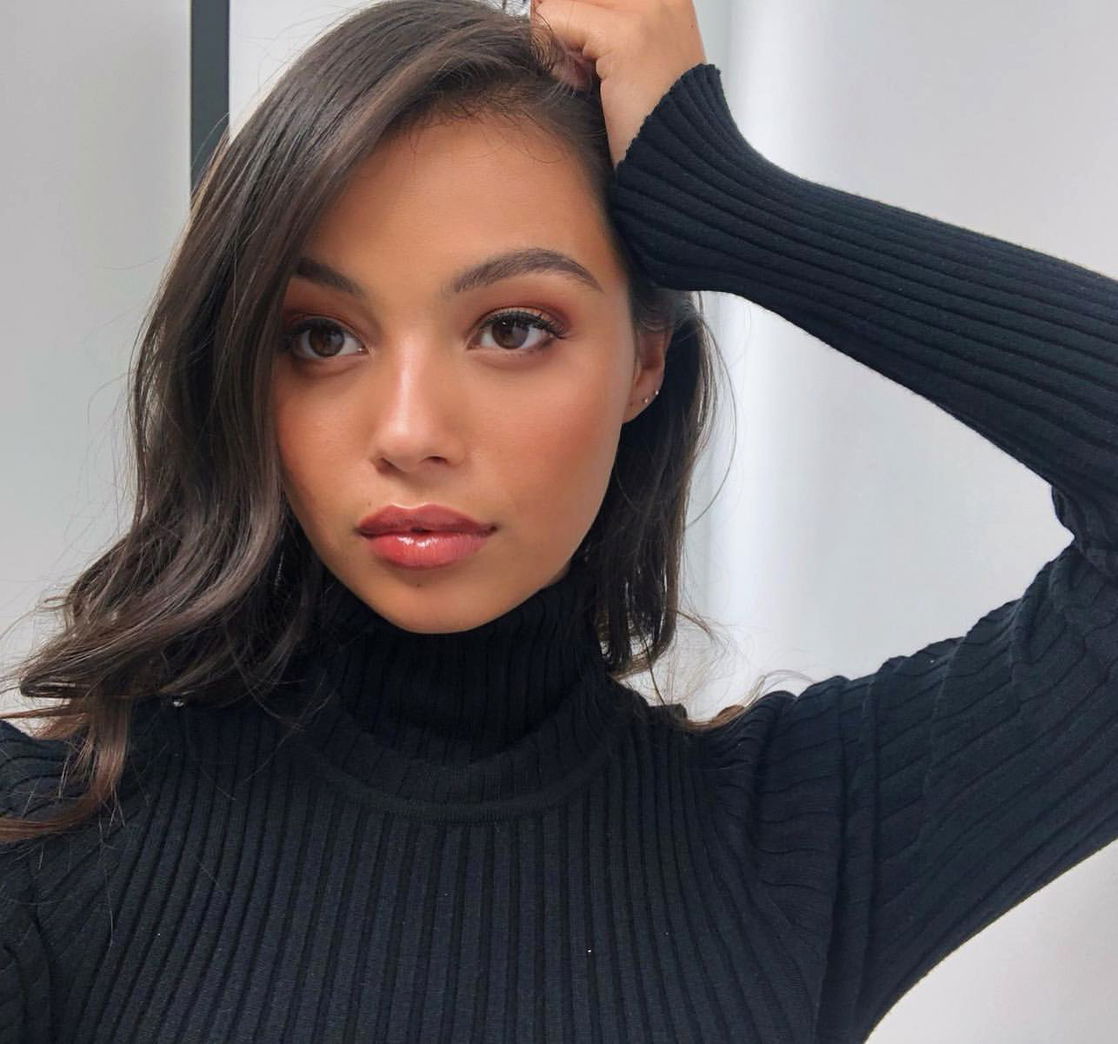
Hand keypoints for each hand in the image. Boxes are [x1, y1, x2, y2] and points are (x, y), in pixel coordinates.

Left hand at [530, 0, 707, 168]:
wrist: (678, 165)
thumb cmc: (648, 123)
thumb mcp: (625, 58)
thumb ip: (594, 25)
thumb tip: (540, 4)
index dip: (569, 16)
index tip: (578, 51)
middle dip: (558, 23)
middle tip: (575, 66)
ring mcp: (646, 9)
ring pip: (557, 0)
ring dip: (555, 40)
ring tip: (583, 78)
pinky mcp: (626, 36)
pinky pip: (553, 19)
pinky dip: (553, 56)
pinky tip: (579, 85)